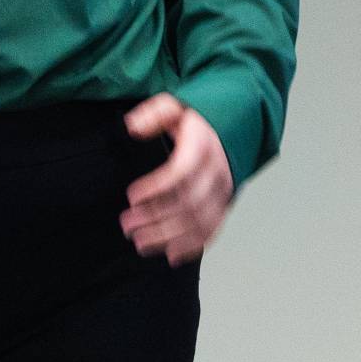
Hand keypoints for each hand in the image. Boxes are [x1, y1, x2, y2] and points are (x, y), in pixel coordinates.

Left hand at [120, 95, 232, 264]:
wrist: (233, 125)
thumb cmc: (196, 120)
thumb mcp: (175, 106)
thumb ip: (154, 114)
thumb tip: (133, 128)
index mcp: (203, 146)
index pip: (181, 172)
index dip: (156, 188)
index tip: (131, 197)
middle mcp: (217, 171)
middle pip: (188, 203)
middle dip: (155, 218)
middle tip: (126, 226)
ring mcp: (223, 191)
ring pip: (199, 222)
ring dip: (168, 237)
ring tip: (140, 243)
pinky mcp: (224, 205)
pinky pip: (212, 230)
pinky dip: (193, 246)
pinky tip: (171, 255)